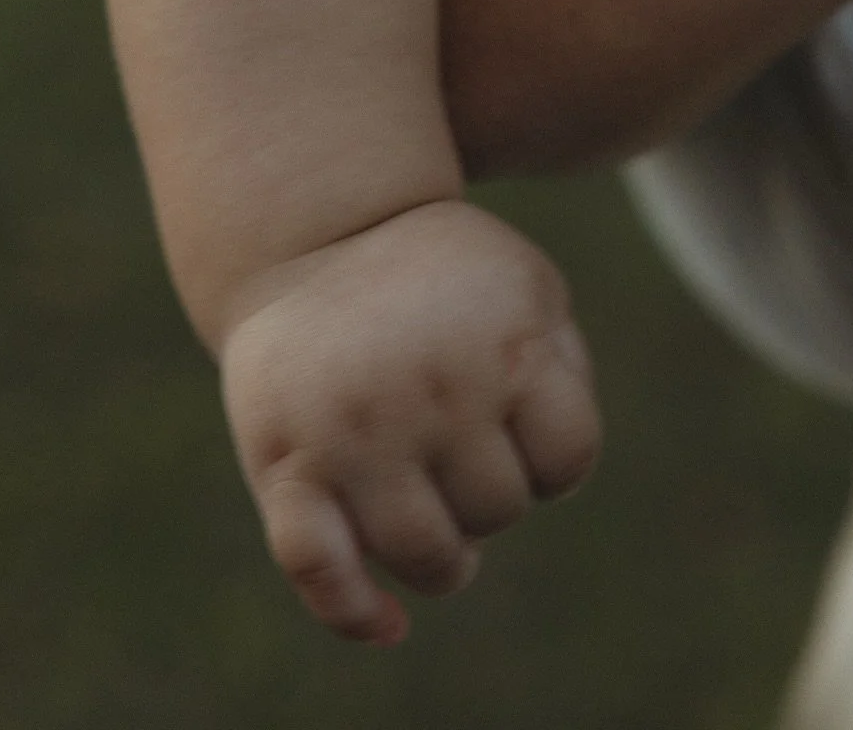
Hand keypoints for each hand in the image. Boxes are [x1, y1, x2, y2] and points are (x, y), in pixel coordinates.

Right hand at [219, 200, 599, 645]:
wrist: (315, 230)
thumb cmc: (439, 275)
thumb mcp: (524, 290)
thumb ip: (563, 377)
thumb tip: (552, 491)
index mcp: (503, 344)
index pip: (567, 459)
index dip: (550, 455)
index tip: (514, 417)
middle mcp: (431, 387)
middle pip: (498, 507)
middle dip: (488, 490)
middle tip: (453, 440)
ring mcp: (354, 427)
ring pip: (427, 553)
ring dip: (442, 553)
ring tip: (426, 508)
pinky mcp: (285, 457)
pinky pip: (318, 567)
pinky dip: (354, 610)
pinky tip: (387, 623)